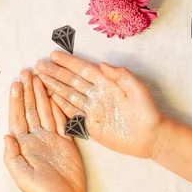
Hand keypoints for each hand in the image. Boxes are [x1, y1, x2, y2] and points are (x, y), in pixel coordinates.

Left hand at [4, 70, 85, 191]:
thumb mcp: (21, 175)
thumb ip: (12, 156)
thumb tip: (7, 135)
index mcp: (23, 145)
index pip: (17, 117)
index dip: (16, 100)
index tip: (16, 83)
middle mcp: (35, 138)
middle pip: (30, 109)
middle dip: (27, 91)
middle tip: (26, 71)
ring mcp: (50, 139)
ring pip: (44, 111)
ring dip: (40, 94)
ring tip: (38, 77)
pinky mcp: (65, 142)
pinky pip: (60, 120)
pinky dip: (56, 106)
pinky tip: (54, 93)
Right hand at [35, 52, 164, 158]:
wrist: (151, 137)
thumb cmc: (148, 112)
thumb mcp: (138, 89)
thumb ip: (121, 75)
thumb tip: (102, 64)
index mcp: (108, 83)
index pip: (84, 70)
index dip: (69, 62)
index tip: (54, 54)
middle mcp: (98, 94)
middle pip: (72, 81)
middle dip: (56, 73)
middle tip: (39, 65)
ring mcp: (93, 109)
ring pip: (70, 95)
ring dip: (55, 86)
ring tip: (40, 78)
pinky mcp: (92, 125)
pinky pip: (73, 113)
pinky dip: (61, 105)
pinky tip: (50, 97)